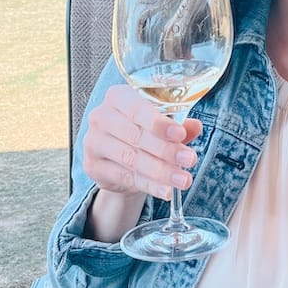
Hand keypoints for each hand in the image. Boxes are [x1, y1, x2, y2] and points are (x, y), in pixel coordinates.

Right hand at [83, 85, 201, 201]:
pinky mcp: (92, 166)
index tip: (180, 134)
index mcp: (118, 96)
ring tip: (183, 180)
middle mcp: (101, 116)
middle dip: (166, 149)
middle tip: (189, 160)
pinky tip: (166, 191)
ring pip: (131, 158)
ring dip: (161, 171)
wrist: (120, 159)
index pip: (137, 108)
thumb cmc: (143, 132)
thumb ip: (179, 125)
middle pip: (135, 135)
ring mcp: (93, 142)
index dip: (159, 123)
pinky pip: (125, 177)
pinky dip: (149, 185)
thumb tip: (195, 126)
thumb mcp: (163, 125)